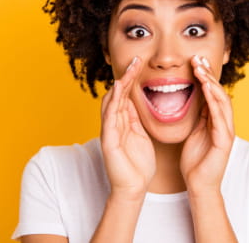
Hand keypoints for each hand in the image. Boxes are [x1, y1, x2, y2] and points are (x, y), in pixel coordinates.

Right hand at [100, 57, 154, 199]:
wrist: (134, 188)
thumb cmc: (138, 165)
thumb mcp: (140, 136)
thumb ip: (135, 119)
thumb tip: (134, 100)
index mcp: (123, 123)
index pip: (125, 96)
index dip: (131, 79)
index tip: (140, 63)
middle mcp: (114, 124)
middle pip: (118, 95)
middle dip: (126, 77)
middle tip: (136, 60)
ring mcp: (110, 131)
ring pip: (112, 102)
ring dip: (120, 85)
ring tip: (128, 70)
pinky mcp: (108, 141)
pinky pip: (110, 117)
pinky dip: (114, 102)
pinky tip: (118, 90)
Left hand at [180, 55, 234, 195]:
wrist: (199, 185)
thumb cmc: (196, 161)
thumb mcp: (195, 132)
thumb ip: (199, 116)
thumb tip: (196, 98)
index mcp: (216, 120)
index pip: (212, 93)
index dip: (205, 76)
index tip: (196, 61)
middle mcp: (224, 123)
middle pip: (219, 93)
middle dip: (209, 75)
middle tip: (198, 58)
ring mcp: (226, 131)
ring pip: (222, 101)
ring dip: (211, 84)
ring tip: (202, 70)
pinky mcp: (224, 141)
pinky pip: (220, 117)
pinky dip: (214, 102)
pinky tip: (207, 90)